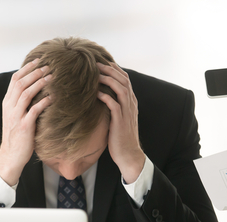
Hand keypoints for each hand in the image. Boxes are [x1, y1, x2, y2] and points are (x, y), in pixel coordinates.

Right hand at [0, 59, 51, 185]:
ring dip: (40, 83)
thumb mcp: (15, 116)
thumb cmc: (17, 135)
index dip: (27, 68)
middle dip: (35, 72)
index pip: (14, 79)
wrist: (10, 156)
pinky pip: (34, 110)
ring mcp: (16, 116)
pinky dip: (43, 102)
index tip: (38, 60)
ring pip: (26, 93)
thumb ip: (21, 103)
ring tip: (51, 77)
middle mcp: (9, 107)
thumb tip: (35, 89)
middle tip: (48, 66)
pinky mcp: (24, 126)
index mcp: (7, 102)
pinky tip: (52, 97)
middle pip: (20, 83)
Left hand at [97, 62, 144, 183]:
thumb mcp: (118, 118)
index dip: (114, 69)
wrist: (128, 154)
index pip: (125, 79)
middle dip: (110, 69)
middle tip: (96, 63)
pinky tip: (95, 92)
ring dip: (108, 79)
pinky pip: (114, 104)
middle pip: (123, 80)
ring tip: (95, 73)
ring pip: (121, 88)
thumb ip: (113, 106)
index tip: (102, 62)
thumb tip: (101, 96)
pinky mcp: (120, 121)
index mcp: (131, 102)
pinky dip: (105, 96)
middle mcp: (131, 104)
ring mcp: (127, 112)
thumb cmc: (120, 137)